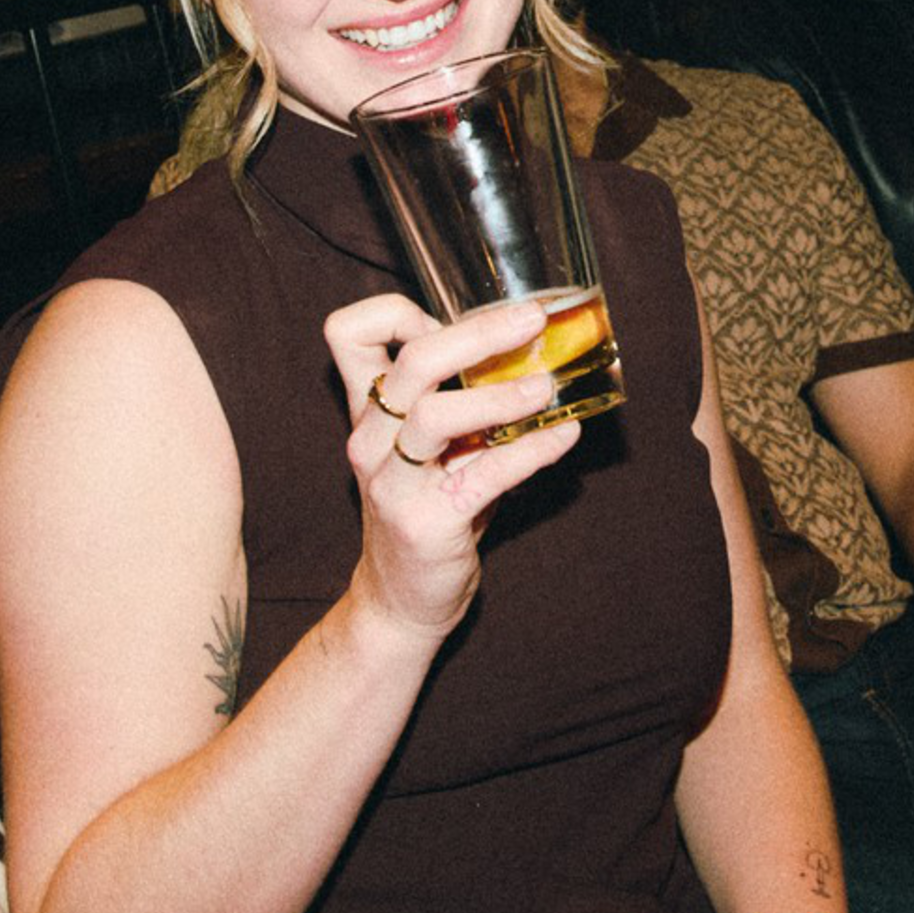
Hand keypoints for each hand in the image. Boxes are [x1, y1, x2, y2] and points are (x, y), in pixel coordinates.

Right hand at [323, 292, 586, 643]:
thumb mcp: (427, 446)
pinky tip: (565, 436)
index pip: (348, 334)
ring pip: (436, 414)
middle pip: (412, 362)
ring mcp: (392, 483)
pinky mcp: (427, 523)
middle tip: (530, 321)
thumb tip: (532, 349)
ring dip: (502, 396)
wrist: (401, 598)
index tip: (445, 319)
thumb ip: (459, 398)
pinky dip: (532, 451)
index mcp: (367, 411)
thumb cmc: (426, 506)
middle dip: (478, 333)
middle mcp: (370, 440)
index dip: (396, 313)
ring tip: (547, 387)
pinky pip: (484, 475)